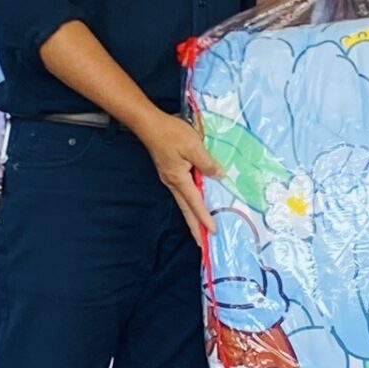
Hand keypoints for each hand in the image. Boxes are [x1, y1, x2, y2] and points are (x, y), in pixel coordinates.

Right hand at [136, 112, 222, 244]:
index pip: (195, 203)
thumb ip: (207, 163)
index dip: (204, 218)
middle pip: (186, 209)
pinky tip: (195, 201)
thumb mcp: (194, 146)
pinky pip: (182, 191)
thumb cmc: (170, 133)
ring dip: (192, 216)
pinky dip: (190, 201)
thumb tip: (219, 175)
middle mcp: (173, 182)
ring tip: (200, 227)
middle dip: (194, 227)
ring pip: (184, 202)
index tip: (212, 231)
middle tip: (202, 243)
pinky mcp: (169, 171)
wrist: (149, 124)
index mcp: (179, 179)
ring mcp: (170, 177)